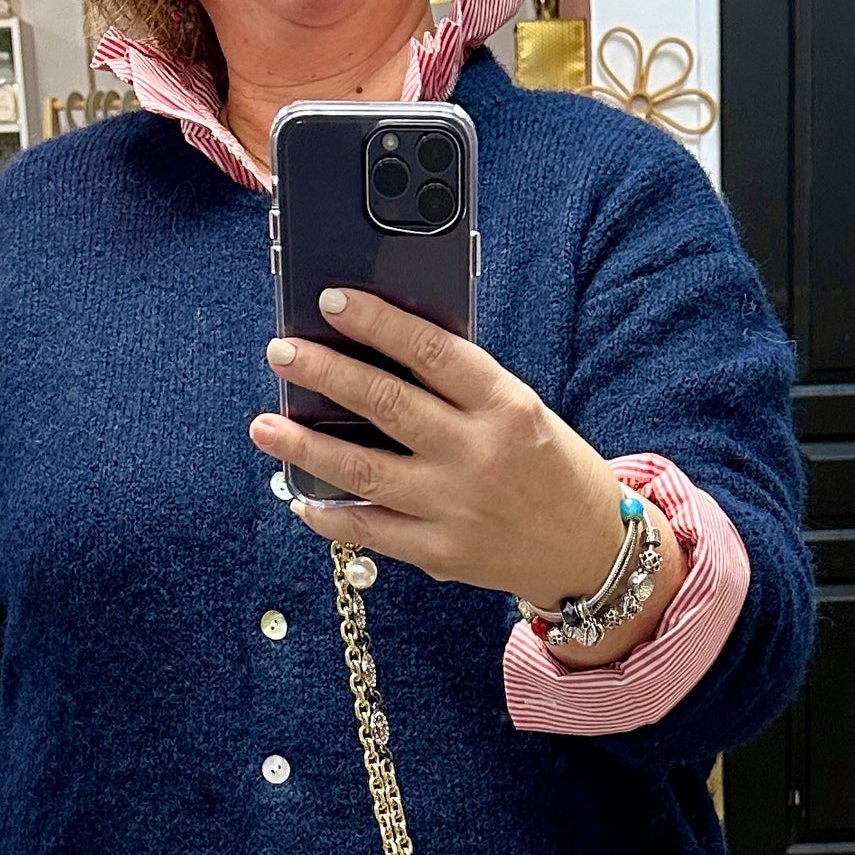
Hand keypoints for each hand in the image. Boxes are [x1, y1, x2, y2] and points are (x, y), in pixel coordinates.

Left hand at [250, 288, 682, 662]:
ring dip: (306, 446)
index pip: (431, 352)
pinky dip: (330, 516)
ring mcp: (458, 507)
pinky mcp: (443, 553)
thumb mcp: (521, 410)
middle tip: (282, 353)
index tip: (331, 301)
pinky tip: (300, 496)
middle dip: (326, 374)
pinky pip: (372, 532)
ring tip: (265, 425)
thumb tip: (376, 355)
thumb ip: (460, 388)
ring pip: (365, 471)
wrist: (589, 547)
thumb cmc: (548, 465)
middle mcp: (480, 454)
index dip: (378, 322)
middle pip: (387, 405)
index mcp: (506, 405)